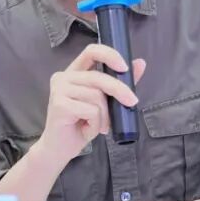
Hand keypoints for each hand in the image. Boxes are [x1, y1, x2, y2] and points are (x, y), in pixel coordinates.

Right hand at [37, 44, 146, 164]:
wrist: (60, 150)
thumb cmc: (81, 125)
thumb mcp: (104, 103)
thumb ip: (120, 83)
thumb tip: (140, 63)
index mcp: (74, 72)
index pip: (91, 51)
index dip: (110, 55)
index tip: (125, 67)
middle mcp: (63, 77)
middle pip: (99, 77)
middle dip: (120, 90)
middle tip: (133, 103)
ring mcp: (59, 90)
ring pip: (97, 96)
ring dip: (105, 116)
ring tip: (99, 126)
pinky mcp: (59, 105)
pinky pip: (91, 111)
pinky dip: (96, 124)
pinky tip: (87, 130)